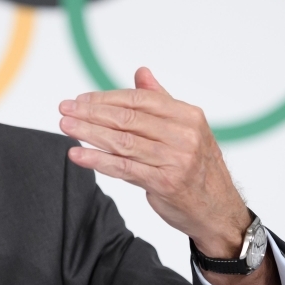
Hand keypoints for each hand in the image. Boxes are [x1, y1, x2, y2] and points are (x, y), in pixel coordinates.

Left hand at [58, 67, 279, 284]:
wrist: (219, 211)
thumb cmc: (198, 167)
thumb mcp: (187, 129)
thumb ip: (161, 100)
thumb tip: (141, 72)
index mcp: (188, 115)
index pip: (139, 100)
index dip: (106, 98)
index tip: (81, 99)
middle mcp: (184, 135)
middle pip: (127, 119)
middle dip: (91, 112)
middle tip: (65, 108)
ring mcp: (175, 159)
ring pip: (122, 142)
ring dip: (89, 133)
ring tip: (66, 126)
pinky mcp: (164, 183)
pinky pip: (123, 168)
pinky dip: (97, 160)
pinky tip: (78, 154)